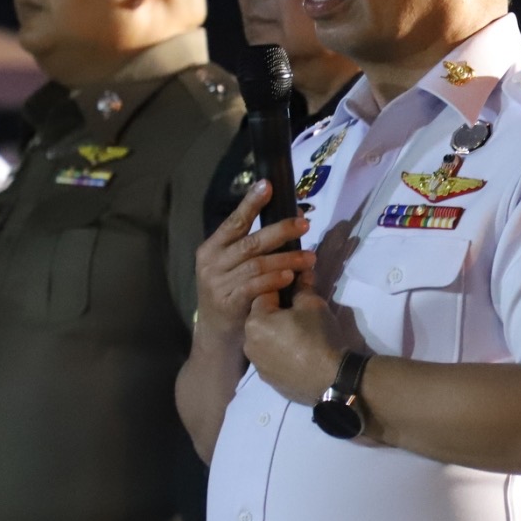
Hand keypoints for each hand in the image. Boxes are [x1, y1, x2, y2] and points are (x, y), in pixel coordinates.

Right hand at [194, 181, 313, 342]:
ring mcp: (218, 283)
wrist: (218, 334)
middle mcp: (212, 262)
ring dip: (286, 258)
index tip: (268, 185)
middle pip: (251, 241)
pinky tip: (290, 277)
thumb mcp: (233, 267)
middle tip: (304, 223)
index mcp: (212, 247)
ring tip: (308, 257)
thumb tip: (290, 218)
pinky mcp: (228, 302)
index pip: (234, 221)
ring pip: (257, 264)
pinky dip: (274, 280)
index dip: (251, 203)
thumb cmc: (232, 293)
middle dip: (280, 230)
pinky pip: (255, 286)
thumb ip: (252, 246)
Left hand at [243, 288, 346, 405]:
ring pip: (264, 338)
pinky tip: (297, 352)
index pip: (265, 293)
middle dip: (277, 310)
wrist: (331, 379)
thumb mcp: (313, 305)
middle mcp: (248, 342)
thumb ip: (303, 287)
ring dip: (276, 332)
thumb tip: (302, 272)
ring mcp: (256, 363)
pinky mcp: (266, 378)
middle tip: (299, 310)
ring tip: (298, 333)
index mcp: (255, 320)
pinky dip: (279, 352)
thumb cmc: (319, 337)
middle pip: (261, 317)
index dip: (282, 286)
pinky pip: (269, 357)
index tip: (296, 285)